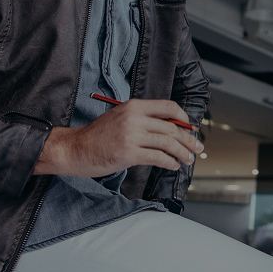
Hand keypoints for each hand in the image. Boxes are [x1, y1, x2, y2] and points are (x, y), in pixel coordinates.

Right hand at [35, 99, 202, 177]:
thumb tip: (172, 126)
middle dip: (188, 139)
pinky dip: (170, 162)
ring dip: (182, 152)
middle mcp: (134, 118)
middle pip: (171, 127)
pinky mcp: (128, 154)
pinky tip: (174, 165)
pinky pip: (157, 157)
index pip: (168, 107)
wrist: (75, 148)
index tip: (190, 128)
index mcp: (134, 106)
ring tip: (187, 160)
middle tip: (197, 148)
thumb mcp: (121, 117)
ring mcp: (131, 136)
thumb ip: (143, 119)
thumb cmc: (99, 135)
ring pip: (167, 143)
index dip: (184, 118)